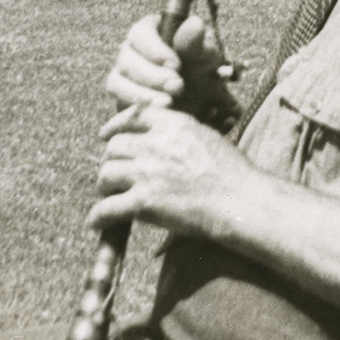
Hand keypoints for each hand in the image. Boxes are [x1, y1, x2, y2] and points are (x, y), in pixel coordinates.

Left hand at [91, 104, 255, 237]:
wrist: (242, 203)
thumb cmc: (233, 175)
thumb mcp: (207, 138)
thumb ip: (179, 134)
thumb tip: (159, 137)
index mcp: (173, 125)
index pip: (132, 116)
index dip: (115, 127)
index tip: (108, 136)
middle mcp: (156, 144)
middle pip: (114, 147)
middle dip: (111, 161)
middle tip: (114, 176)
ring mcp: (148, 172)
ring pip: (106, 174)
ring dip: (105, 188)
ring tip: (109, 198)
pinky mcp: (144, 202)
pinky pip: (107, 208)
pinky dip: (99, 217)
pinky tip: (97, 222)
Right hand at [106, 14, 238, 129]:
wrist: (201, 102)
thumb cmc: (201, 71)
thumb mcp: (205, 57)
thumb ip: (197, 43)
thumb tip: (195, 23)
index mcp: (150, 31)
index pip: (140, 34)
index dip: (155, 49)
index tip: (176, 65)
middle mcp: (131, 50)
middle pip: (126, 58)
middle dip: (152, 75)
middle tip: (177, 87)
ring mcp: (122, 73)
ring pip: (117, 80)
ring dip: (142, 93)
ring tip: (168, 103)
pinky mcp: (121, 95)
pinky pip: (118, 100)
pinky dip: (136, 105)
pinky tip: (156, 111)